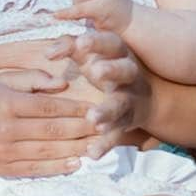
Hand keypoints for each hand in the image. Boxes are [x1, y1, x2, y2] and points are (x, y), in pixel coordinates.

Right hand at [0, 70, 97, 176]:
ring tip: (99, 146)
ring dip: (76, 149)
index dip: (76, 109)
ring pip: (47, 151)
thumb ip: (33, 79)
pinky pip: (34, 169)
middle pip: (53, 131)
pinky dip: (57, 167)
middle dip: (83, 129)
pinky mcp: (2, 168)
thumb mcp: (3, 79)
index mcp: (8, 104)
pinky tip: (76, 164)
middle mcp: (6, 130)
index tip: (97, 108)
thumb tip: (63, 83)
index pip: (50, 107)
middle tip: (107, 127)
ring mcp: (3, 152)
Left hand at [50, 30, 151, 157]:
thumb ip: (70, 46)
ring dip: (107, 111)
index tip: (80, 42)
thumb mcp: (91, 53)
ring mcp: (129, 99)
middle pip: (124, 70)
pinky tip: (93, 153)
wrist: (147, 97)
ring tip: (92, 119)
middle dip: (112, 70)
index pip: (109, 42)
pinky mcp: (126, 122)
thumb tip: (47, 51)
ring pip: (120, 104)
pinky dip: (105, 144)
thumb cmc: (107, 66)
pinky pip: (117, 134)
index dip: (96, 42)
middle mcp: (128, 74)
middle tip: (97, 72)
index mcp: (118, 52)